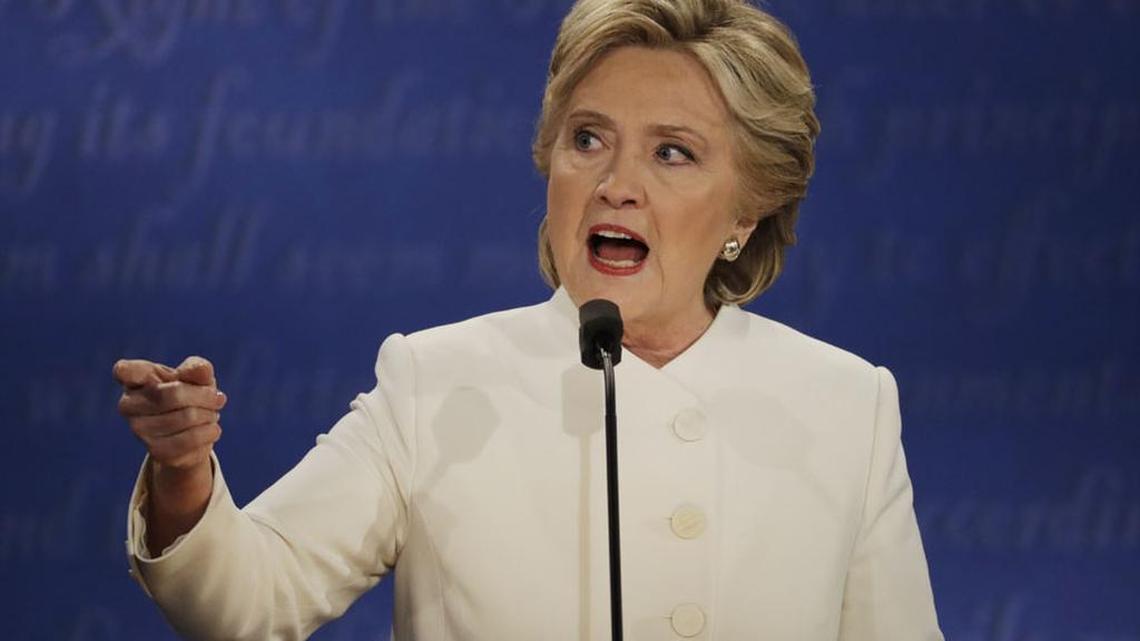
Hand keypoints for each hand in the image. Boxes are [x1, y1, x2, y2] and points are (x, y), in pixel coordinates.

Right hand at [114, 356, 226, 470]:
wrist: (193, 432)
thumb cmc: (190, 394)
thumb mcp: (197, 377)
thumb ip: (198, 369)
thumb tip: (201, 370)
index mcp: (135, 380)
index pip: (124, 371)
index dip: (130, 371)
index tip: (145, 374)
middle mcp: (129, 405)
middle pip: (174, 394)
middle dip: (205, 396)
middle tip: (217, 399)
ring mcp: (140, 430)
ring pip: (187, 417)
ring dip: (210, 415)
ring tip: (211, 415)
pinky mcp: (156, 451)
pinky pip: (192, 438)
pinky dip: (210, 432)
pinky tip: (211, 429)